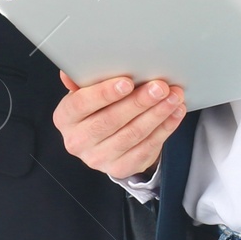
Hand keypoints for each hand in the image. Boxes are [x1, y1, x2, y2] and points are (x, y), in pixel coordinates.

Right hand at [53, 70, 186, 178]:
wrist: (106, 138)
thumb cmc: (97, 106)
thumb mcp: (88, 90)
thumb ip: (84, 78)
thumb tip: (72, 70)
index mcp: (65, 117)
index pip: (81, 104)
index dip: (104, 93)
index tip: (127, 82)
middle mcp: (77, 141)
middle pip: (110, 120)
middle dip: (139, 102)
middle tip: (160, 87)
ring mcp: (98, 159)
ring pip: (132, 135)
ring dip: (156, 114)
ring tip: (173, 97)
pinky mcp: (120, 168)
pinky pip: (146, 149)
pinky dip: (164, 129)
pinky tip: (175, 113)